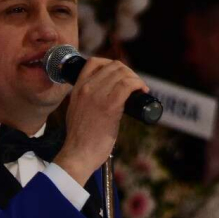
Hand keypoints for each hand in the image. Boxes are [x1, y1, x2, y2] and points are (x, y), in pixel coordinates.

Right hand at [54, 59, 150, 185]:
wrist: (77, 155)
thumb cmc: (80, 141)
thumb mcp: (76, 112)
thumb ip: (86, 101)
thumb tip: (102, 100)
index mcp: (77, 89)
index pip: (94, 62)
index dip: (112, 65)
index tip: (121, 76)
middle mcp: (86, 88)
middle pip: (113, 66)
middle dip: (128, 73)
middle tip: (135, 86)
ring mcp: (97, 96)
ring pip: (122, 74)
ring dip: (136, 79)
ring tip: (140, 89)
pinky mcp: (110, 106)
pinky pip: (128, 85)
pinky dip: (139, 84)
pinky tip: (143, 91)